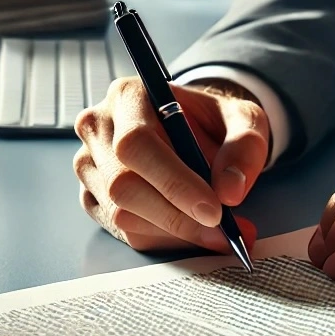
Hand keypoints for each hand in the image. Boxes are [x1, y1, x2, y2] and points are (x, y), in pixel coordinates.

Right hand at [73, 78, 267, 252]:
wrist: (197, 131)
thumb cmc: (214, 120)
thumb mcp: (244, 119)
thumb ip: (245, 146)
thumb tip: (230, 190)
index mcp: (129, 96)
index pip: (137, 143)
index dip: (173, 181)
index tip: (213, 210)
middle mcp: (99, 127)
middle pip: (122, 184)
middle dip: (177, 216)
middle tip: (222, 231)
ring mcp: (89, 164)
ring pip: (120, 214)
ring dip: (173, 232)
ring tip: (217, 232)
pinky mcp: (91, 196)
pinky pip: (121, 231)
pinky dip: (163, 239)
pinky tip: (191, 231)